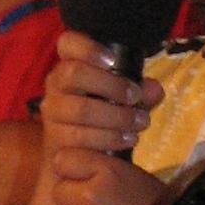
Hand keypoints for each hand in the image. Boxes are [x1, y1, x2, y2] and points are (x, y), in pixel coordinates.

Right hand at [40, 31, 161, 163]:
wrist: (75, 161)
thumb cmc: (102, 122)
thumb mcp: (123, 104)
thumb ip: (140, 94)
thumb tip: (154, 88)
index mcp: (70, 68)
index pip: (67, 44)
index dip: (87, 47)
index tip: (112, 61)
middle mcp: (55, 87)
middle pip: (74, 73)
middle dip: (111, 85)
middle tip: (135, 97)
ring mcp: (51, 115)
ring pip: (80, 109)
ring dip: (116, 116)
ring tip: (140, 123)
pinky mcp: (53, 142)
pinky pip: (79, 138)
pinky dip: (109, 139)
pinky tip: (128, 140)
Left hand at [51, 147, 165, 204]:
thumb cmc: (148, 203)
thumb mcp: (127, 173)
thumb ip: (97, 166)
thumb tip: (63, 158)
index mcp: (106, 170)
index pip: (62, 160)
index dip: (71, 170)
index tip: (82, 177)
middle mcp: (93, 194)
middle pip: (58, 191)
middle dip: (72, 200)